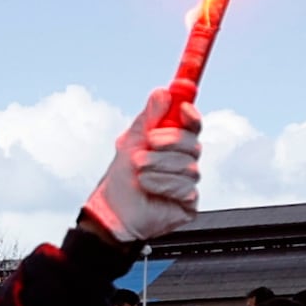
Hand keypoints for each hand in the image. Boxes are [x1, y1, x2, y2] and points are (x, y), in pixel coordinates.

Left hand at [85, 85, 201, 244]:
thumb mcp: (131, 141)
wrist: (113, 212)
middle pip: (192, 143)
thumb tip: (163, 93)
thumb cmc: (121, 181)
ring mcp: (187, 181)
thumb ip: (149, 117)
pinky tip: (148, 186)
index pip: (191, 124)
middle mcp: (182, 160)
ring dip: (160, 166)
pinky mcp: (188, 202)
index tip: (183, 108)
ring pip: (189, 166)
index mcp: (171, 143)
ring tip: (141, 172)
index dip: (191, 115)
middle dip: (169, 142)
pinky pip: (185, 187)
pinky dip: (162, 184)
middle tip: (149, 144)